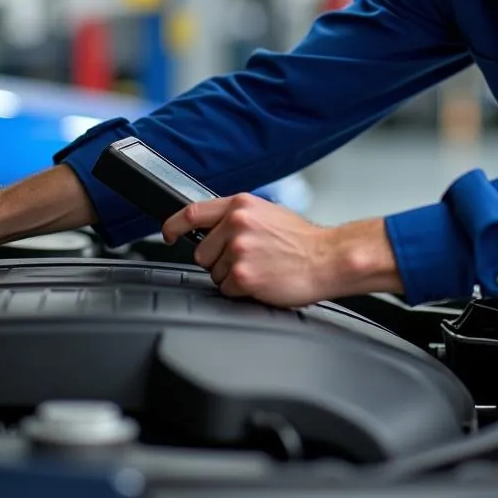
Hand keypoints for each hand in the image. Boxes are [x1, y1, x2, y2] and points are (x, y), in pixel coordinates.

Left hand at [162, 193, 402, 306]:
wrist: (328, 258)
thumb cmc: (303, 240)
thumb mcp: (268, 213)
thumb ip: (237, 217)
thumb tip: (214, 227)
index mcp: (241, 205)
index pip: (191, 213)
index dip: (174, 226)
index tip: (169, 234)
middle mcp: (236, 224)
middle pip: (201, 252)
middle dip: (218, 260)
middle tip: (248, 259)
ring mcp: (238, 250)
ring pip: (214, 273)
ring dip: (232, 277)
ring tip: (260, 268)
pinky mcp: (243, 276)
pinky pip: (226, 290)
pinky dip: (241, 292)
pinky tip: (262, 281)